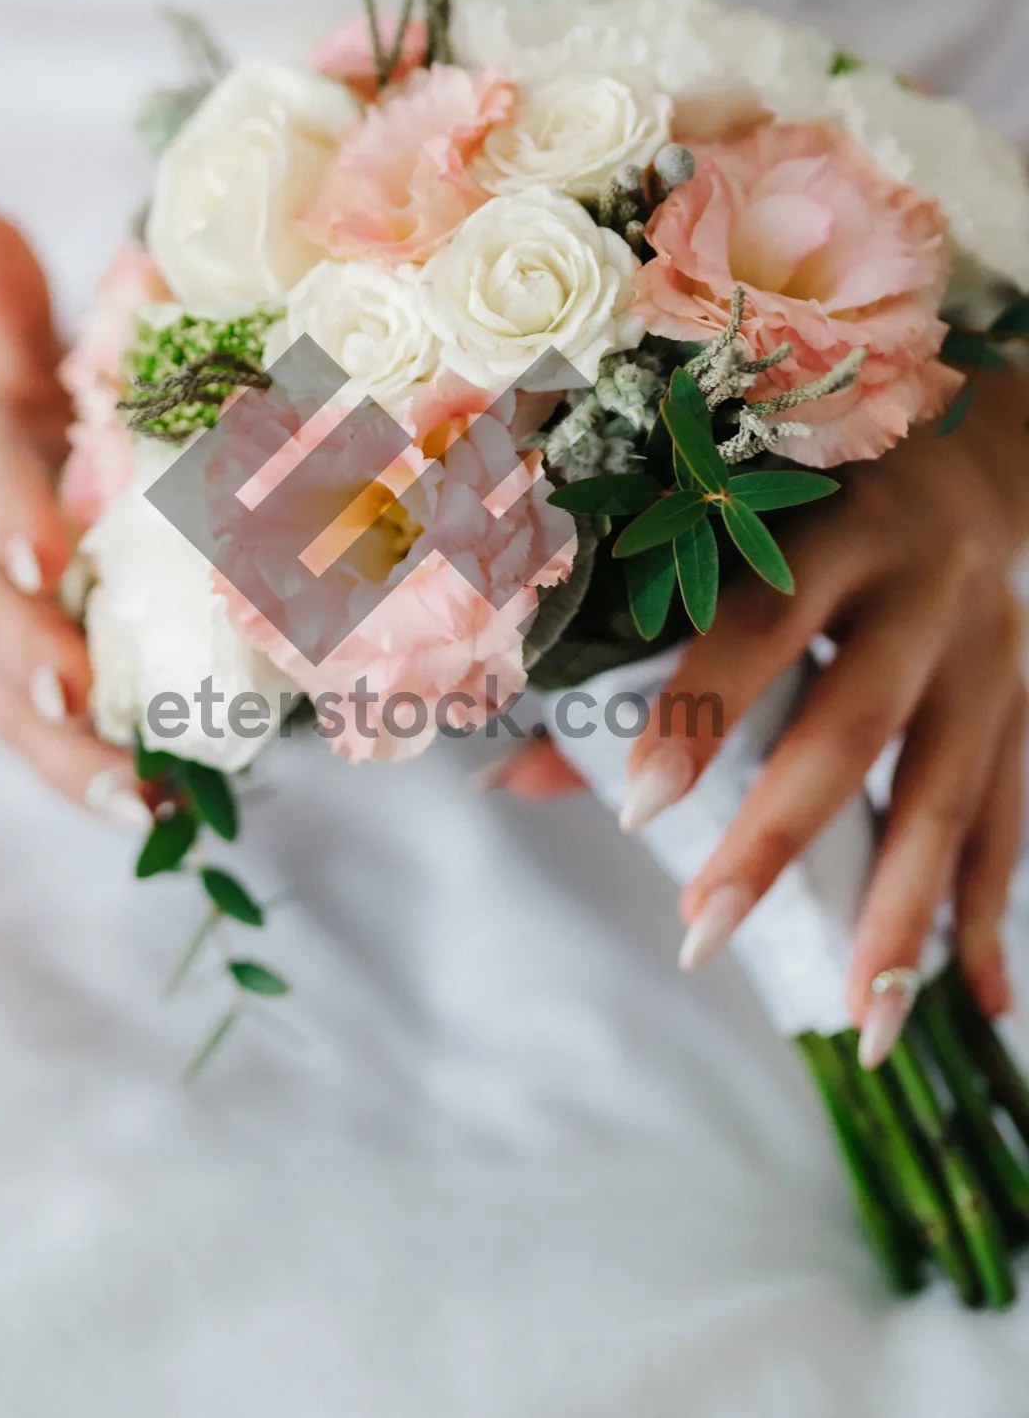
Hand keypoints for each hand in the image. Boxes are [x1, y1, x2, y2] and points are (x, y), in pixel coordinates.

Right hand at [0, 198, 138, 818]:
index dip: (18, 529)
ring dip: (79, 756)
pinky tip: (159, 816)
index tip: (46, 548)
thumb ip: (5, 298)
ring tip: (138, 793)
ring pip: (33, 721)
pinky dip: (99, 792)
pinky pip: (58, 763)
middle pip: (10, 632)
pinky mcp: (30, 716)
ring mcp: (7, 664)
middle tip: (78, 685)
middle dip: (40, 658)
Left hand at [504, 383, 1028, 1049]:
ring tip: (861, 1022)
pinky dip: (989, 912)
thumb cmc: (807, 504)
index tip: (636, 804)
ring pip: (949, 793)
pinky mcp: (1025, 706)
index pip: (759, 620)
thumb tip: (504, 782)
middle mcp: (921, 589)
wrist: (972, 459)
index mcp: (830, 526)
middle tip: (700, 935)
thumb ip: (622, 653)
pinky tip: (975, 1001)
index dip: (702, 708)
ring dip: (902, 913)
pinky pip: (1010, 820)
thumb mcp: (721, 541)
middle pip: (855, 723)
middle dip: (778, 836)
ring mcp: (989, 654)